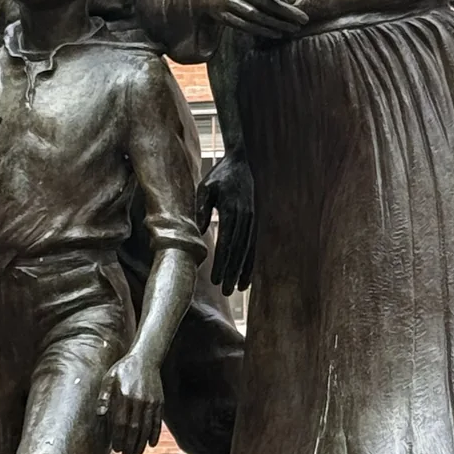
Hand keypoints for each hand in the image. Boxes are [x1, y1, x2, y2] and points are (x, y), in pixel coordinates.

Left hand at [98, 351, 163, 453]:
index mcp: (123, 395)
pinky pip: (157, 421)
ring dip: (141, 443)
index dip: (119, 438)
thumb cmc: (123, 369)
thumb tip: (99, 414)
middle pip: (134, 429)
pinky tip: (151, 444)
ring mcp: (150, 402)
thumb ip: (104, 397)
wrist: (146, 358)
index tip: (116, 448)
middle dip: (130, 445)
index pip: (120, 423)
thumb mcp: (109, 379)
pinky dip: (155, 434)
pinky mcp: (159, 402)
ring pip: (146, 428)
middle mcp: (138, 400)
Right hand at [193, 0, 307, 39]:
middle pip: (263, 1)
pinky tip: (276, 33)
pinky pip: (245, 25)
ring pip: (255, 15)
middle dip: (284, 12)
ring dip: (276, 24)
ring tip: (293, 28)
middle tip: (302, 19)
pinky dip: (262, 30)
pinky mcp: (223, 15)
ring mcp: (227, 0)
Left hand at [198, 149, 254, 295]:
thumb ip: (202, 209)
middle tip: (226, 291)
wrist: (241, 162)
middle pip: (239, 251)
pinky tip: (247, 276)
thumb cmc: (218, 176)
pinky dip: (250, 262)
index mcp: (232, 210)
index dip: (221, 263)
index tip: (216, 280)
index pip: (226, 242)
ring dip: (243, 271)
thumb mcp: (205, 188)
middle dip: (232, 272)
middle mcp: (245, 217)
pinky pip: (253, 245)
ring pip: (248, 250)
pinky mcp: (255, 220)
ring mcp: (252, 219)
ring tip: (238, 289)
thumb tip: (199, 232)